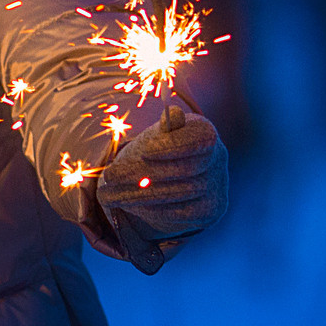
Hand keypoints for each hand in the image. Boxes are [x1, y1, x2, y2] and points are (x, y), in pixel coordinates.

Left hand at [95, 103, 227, 270]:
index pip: (197, 140)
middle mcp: (218, 159)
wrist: (174, 177)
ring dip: (139, 195)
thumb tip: (172, 113)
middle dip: (142, 174)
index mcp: (205, 133)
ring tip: (107, 195)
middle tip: (108, 177)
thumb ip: (163, 127)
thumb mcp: (158, 134)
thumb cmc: (160, 148)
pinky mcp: (210, 211)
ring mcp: (217, 187)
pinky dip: (154, 209)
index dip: (172, 146)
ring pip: (179, 193)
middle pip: (183, 170)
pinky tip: (130, 205)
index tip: (145, 152)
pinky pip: (182, 212)